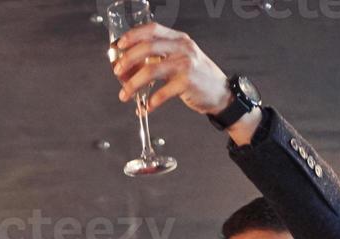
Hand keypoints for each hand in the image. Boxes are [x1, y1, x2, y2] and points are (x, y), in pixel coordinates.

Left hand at [112, 22, 233, 116]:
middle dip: (128, 60)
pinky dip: (149, 103)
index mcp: (179, 39)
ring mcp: (186, 65)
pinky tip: (144, 108)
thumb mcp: (182, 58)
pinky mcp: (188, 83)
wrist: (221, 93)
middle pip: (148, 48)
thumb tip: (130, 65)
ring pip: (150, 71)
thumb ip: (161, 57)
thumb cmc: (197, 77)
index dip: (133, 35)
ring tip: (124, 95)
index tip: (119, 46)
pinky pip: (161, 93)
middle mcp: (183, 48)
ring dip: (133, 84)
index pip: (153, 29)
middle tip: (117, 72)